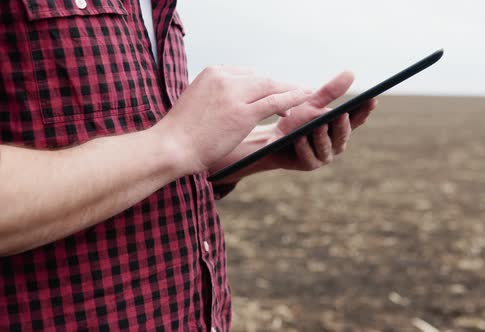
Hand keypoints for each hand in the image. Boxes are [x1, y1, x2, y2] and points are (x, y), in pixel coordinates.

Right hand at [153, 66, 309, 174]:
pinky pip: (275, 102)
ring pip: (271, 87)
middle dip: (281, 87)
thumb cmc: (182, 132)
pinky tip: (305, 101)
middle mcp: (224, 78)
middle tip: (299, 93)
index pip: (246, 74)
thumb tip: (231, 104)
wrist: (171, 147)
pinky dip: (293, 100)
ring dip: (291, 92)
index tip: (275, 91)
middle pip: (261, 78)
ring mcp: (234, 94)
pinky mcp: (243, 113)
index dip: (263, 85)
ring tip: (308, 97)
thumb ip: (217, 96)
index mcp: (212, 72)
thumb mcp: (198, 102)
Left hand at [265, 71, 377, 170]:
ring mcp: (324, 156)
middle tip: (342, 114)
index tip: (372, 99)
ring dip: (322, 136)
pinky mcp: (309, 164)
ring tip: (319, 125)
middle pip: (342, 134)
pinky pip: (308, 155)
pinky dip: (303, 146)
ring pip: (326, 146)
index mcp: (341, 128)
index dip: (364, 110)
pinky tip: (299, 138)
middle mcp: (336, 144)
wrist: (274, 139)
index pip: (357, 119)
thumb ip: (330, 91)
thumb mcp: (312, 103)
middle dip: (342, 125)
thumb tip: (351, 72)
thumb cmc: (296, 120)